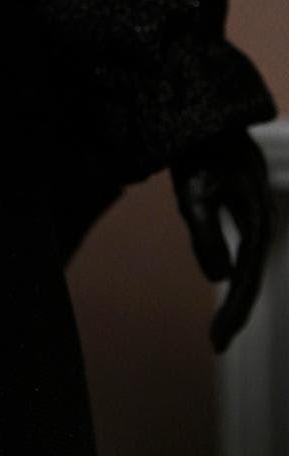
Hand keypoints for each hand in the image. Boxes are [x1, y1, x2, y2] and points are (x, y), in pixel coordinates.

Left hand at [171, 126, 275, 352]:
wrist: (205, 113)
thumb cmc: (197, 149)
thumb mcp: (193, 189)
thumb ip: (206, 233)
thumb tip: (219, 278)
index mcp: (256, 218)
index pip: (247, 277)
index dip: (234, 311)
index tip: (217, 342)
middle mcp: (262, 217)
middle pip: (252, 275)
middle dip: (238, 311)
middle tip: (217, 343)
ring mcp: (256, 211)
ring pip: (251, 263)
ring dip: (239, 295)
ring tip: (223, 327)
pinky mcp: (245, 205)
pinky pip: (245, 249)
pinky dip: (236, 272)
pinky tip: (226, 281)